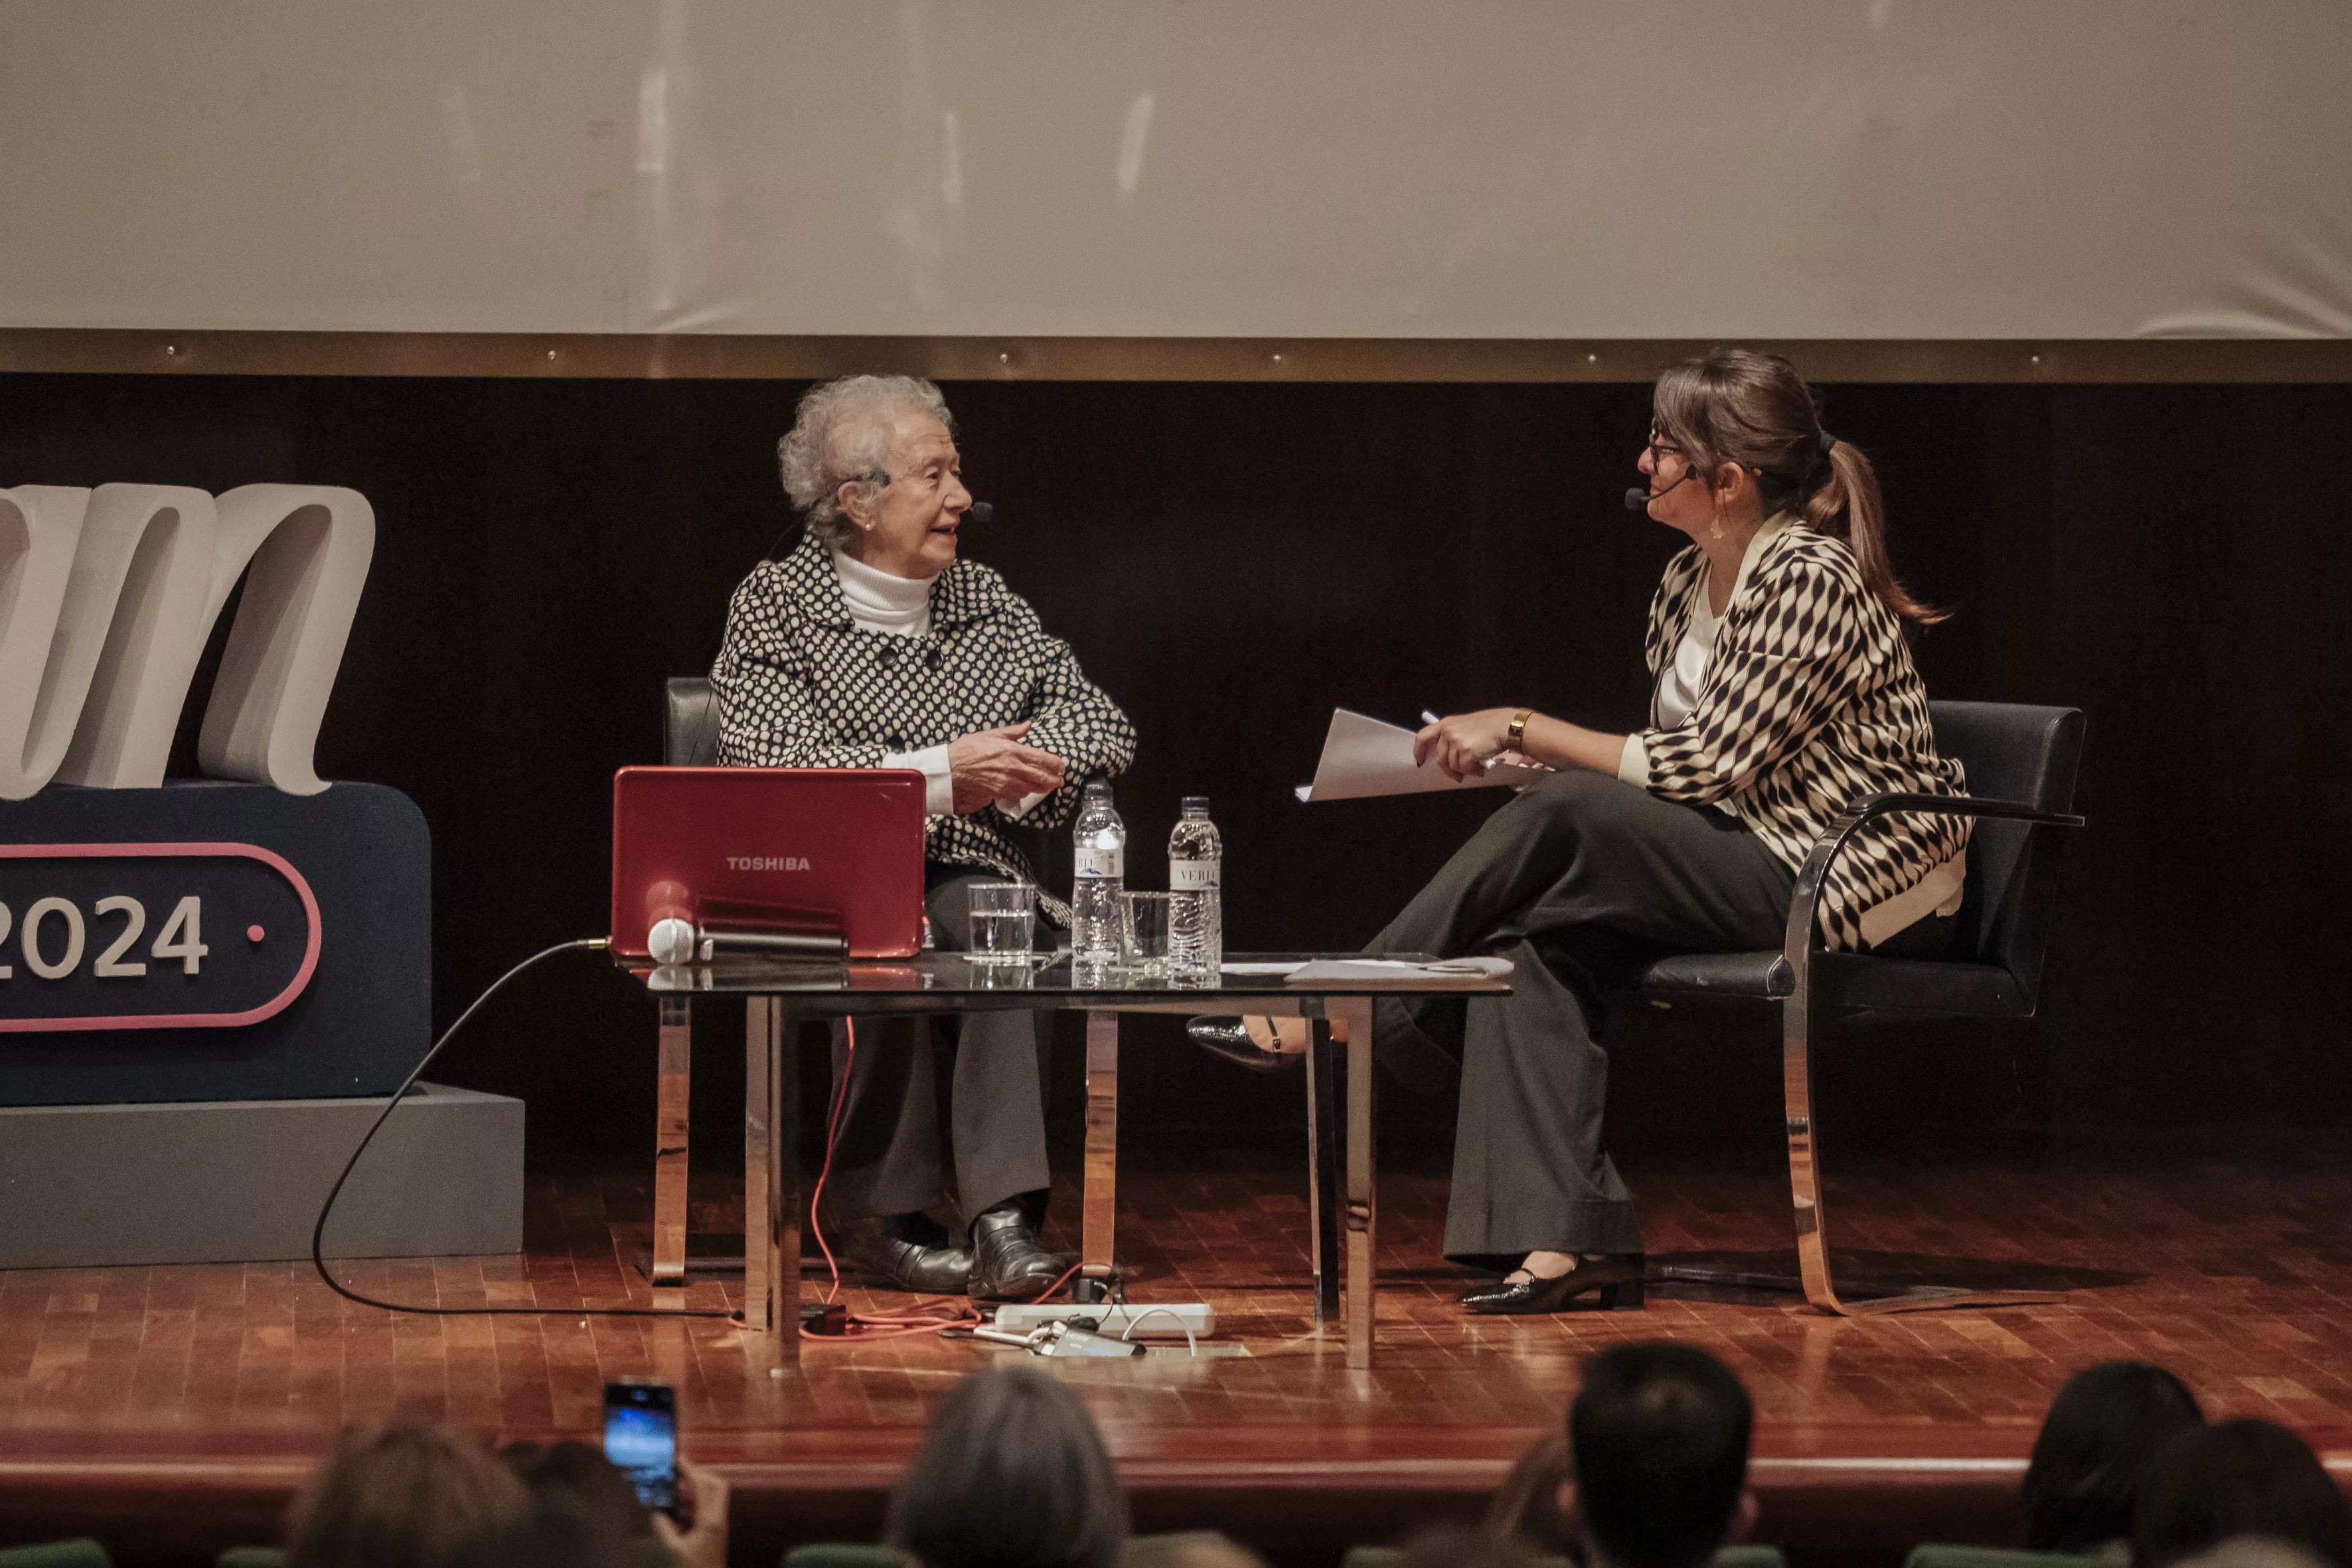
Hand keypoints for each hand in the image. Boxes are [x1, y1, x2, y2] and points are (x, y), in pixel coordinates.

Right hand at [650, 1461, 729, 1567]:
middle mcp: (718, 1518)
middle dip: (698, 1474)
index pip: (702, 1487)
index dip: (690, 1470)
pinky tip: (679, 1509)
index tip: (679, 1459)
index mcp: (710, 1521)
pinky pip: (708, 1506)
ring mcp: (719, 1522)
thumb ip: (664, 1529)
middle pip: (716, 1484)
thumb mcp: (674, 1550)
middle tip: (679, 1472)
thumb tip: (656, 1512)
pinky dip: (694, 1501)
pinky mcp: (716, 1528)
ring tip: (675, 1490)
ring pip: (713, 1494)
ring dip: (695, 1488)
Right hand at [947, 722, 1066, 813]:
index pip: (1042, 759)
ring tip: (1047, 785)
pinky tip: (1027, 789)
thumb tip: (1028, 726)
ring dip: (1042, 787)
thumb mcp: (990, 734)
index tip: (1061, 766)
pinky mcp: (1000, 792)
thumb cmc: (968, 749)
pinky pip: (1019, 794)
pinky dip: (1026, 792)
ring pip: (1032, 788)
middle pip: (1042, 777)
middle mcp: (1013, 767)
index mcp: (1013, 750)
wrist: (951, 769)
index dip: (1055, 764)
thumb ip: (1012, 732)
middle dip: (1054, 780)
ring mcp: (1007, 782)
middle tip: (1059, 780)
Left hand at [1414, 708, 1517, 782]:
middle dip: (1449, 771)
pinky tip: (1482, 767)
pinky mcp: (1467, 753)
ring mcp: (1456, 742)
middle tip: (1458, 776)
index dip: (1419, 750)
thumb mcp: (1465, 725)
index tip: (1421, 761)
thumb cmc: (1489, 726)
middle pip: (1440, 759)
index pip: (1422, 737)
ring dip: (1465, 770)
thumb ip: (1453, 737)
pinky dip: (1473, 771)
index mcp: (1446, 724)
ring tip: (1477, 767)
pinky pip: (1465, 769)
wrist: (1506, 726)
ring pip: (1454, 766)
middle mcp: (1448, 732)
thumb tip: (1449, 756)